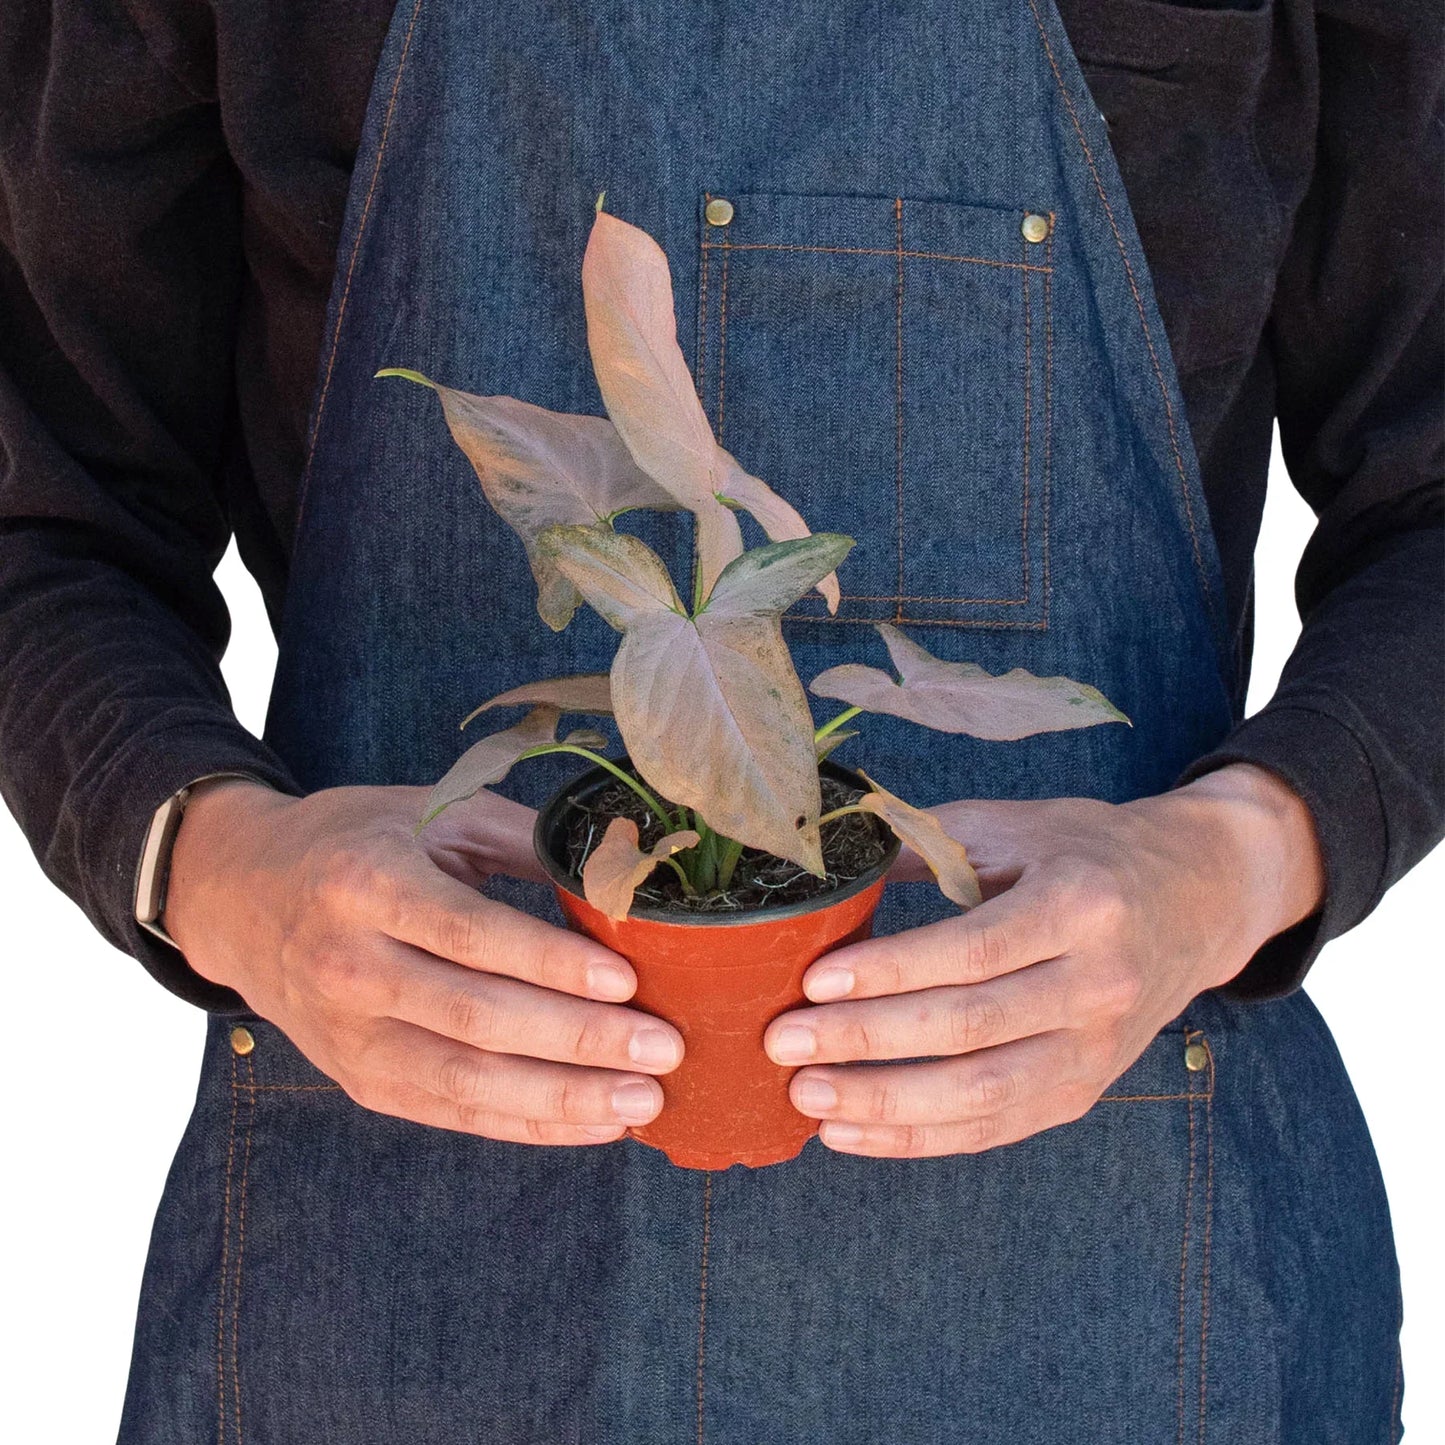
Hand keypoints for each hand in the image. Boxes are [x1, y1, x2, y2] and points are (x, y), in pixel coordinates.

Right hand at [164, 778, 684, 1144]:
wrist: (241, 896)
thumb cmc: (355, 845)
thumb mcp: (430, 814)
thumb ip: (523, 839)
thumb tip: (621, 874)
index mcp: (369, 885)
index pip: (472, 935)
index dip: (552, 963)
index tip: (629, 982)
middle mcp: (350, 965)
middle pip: (475, 1018)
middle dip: (578, 1041)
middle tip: (663, 1050)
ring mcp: (349, 1034)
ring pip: (463, 1081)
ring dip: (562, 1099)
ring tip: (643, 1103)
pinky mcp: (358, 1079)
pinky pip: (450, 1112)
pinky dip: (526, 1124)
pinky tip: (593, 1124)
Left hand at [763, 763, 1324, 1156]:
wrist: (1198, 896)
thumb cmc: (1086, 851)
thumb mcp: (1016, 826)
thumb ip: (928, 848)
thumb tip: (829, 876)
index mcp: (1080, 903)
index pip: (973, 950)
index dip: (891, 972)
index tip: (813, 981)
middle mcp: (1099, 982)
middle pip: (971, 1028)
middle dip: (867, 1040)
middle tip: (783, 1042)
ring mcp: (1099, 1047)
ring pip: (984, 1094)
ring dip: (886, 1104)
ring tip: (806, 1096)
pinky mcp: (1087, 1089)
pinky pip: (997, 1127)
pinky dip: (920, 1139)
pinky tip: (851, 1133)